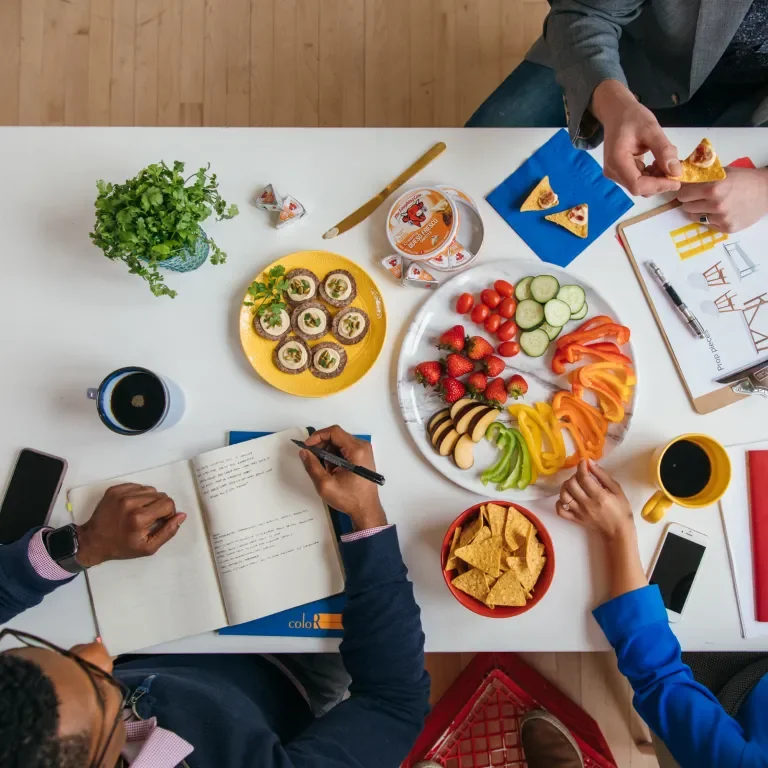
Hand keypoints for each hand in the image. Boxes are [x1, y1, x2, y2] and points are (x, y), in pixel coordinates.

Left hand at [76, 484, 186, 566]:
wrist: (94, 541)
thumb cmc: (122, 547)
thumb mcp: (148, 547)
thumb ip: (168, 531)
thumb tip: (181, 515)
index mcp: (139, 518)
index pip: (168, 504)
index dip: (168, 513)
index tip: (159, 522)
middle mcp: (130, 502)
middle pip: (160, 495)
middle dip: (159, 506)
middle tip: (149, 518)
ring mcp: (120, 494)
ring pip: (150, 489)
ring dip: (149, 500)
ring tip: (140, 512)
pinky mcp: (114, 489)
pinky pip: (137, 486)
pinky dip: (138, 495)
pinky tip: (131, 506)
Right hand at [300, 426, 386, 530]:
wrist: (366, 510)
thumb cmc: (349, 498)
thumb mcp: (325, 484)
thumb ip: (312, 466)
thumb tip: (304, 452)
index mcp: (356, 450)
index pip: (334, 432)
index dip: (318, 436)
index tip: (307, 447)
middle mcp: (362, 447)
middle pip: (337, 436)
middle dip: (322, 446)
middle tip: (313, 459)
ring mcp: (363, 451)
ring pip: (339, 443)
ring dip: (328, 453)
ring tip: (325, 470)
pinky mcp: (362, 457)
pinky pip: (344, 449)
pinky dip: (335, 457)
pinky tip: (333, 471)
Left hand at [557, 461, 646, 598]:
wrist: (618, 531)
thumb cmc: (621, 509)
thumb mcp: (616, 489)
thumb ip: (602, 475)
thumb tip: (590, 462)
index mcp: (599, 496)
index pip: (583, 477)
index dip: (581, 467)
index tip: (583, 462)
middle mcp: (586, 504)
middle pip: (571, 485)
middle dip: (574, 476)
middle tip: (581, 476)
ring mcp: (579, 512)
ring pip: (563, 495)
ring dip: (566, 486)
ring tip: (574, 485)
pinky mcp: (575, 519)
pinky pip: (560, 510)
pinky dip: (559, 502)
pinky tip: (567, 498)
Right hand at [591, 80, 681, 196]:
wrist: (616, 112)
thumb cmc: (632, 117)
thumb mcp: (651, 129)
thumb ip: (664, 150)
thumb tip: (676, 172)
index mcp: (617, 161)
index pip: (637, 185)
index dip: (658, 186)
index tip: (677, 181)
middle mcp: (613, 172)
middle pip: (639, 188)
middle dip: (659, 181)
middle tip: (674, 166)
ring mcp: (615, 173)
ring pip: (640, 186)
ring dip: (656, 178)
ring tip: (665, 159)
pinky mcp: (619, 172)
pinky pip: (638, 180)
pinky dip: (651, 174)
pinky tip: (657, 161)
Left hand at [677, 166, 767, 232]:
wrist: (767, 191)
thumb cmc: (744, 178)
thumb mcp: (722, 172)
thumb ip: (701, 176)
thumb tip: (679, 179)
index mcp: (714, 188)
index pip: (683, 194)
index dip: (685, 191)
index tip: (689, 190)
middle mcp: (716, 204)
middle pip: (686, 206)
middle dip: (691, 201)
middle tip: (700, 197)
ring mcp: (722, 218)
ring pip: (694, 217)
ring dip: (699, 210)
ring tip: (711, 204)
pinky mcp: (727, 228)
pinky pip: (707, 224)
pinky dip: (710, 218)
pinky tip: (721, 211)